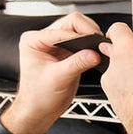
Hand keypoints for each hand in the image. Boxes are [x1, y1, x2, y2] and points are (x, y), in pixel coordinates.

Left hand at [0, 12, 105, 133]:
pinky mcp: (68, 53)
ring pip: (79, 30)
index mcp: (34, 40)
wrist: (39, 110)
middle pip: (72, 23)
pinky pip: (83, 42)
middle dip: (87, 31)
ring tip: (98, 48)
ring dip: (90, 37)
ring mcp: (57, 45)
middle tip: (98, 42)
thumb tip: (94, 53)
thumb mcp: (58, 79)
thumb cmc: (38, 97)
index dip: (79, 36)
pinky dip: (92, 45)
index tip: (93, 44)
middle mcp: (44, 39)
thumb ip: (76, 64)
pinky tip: (97, 53)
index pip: (61, 29)